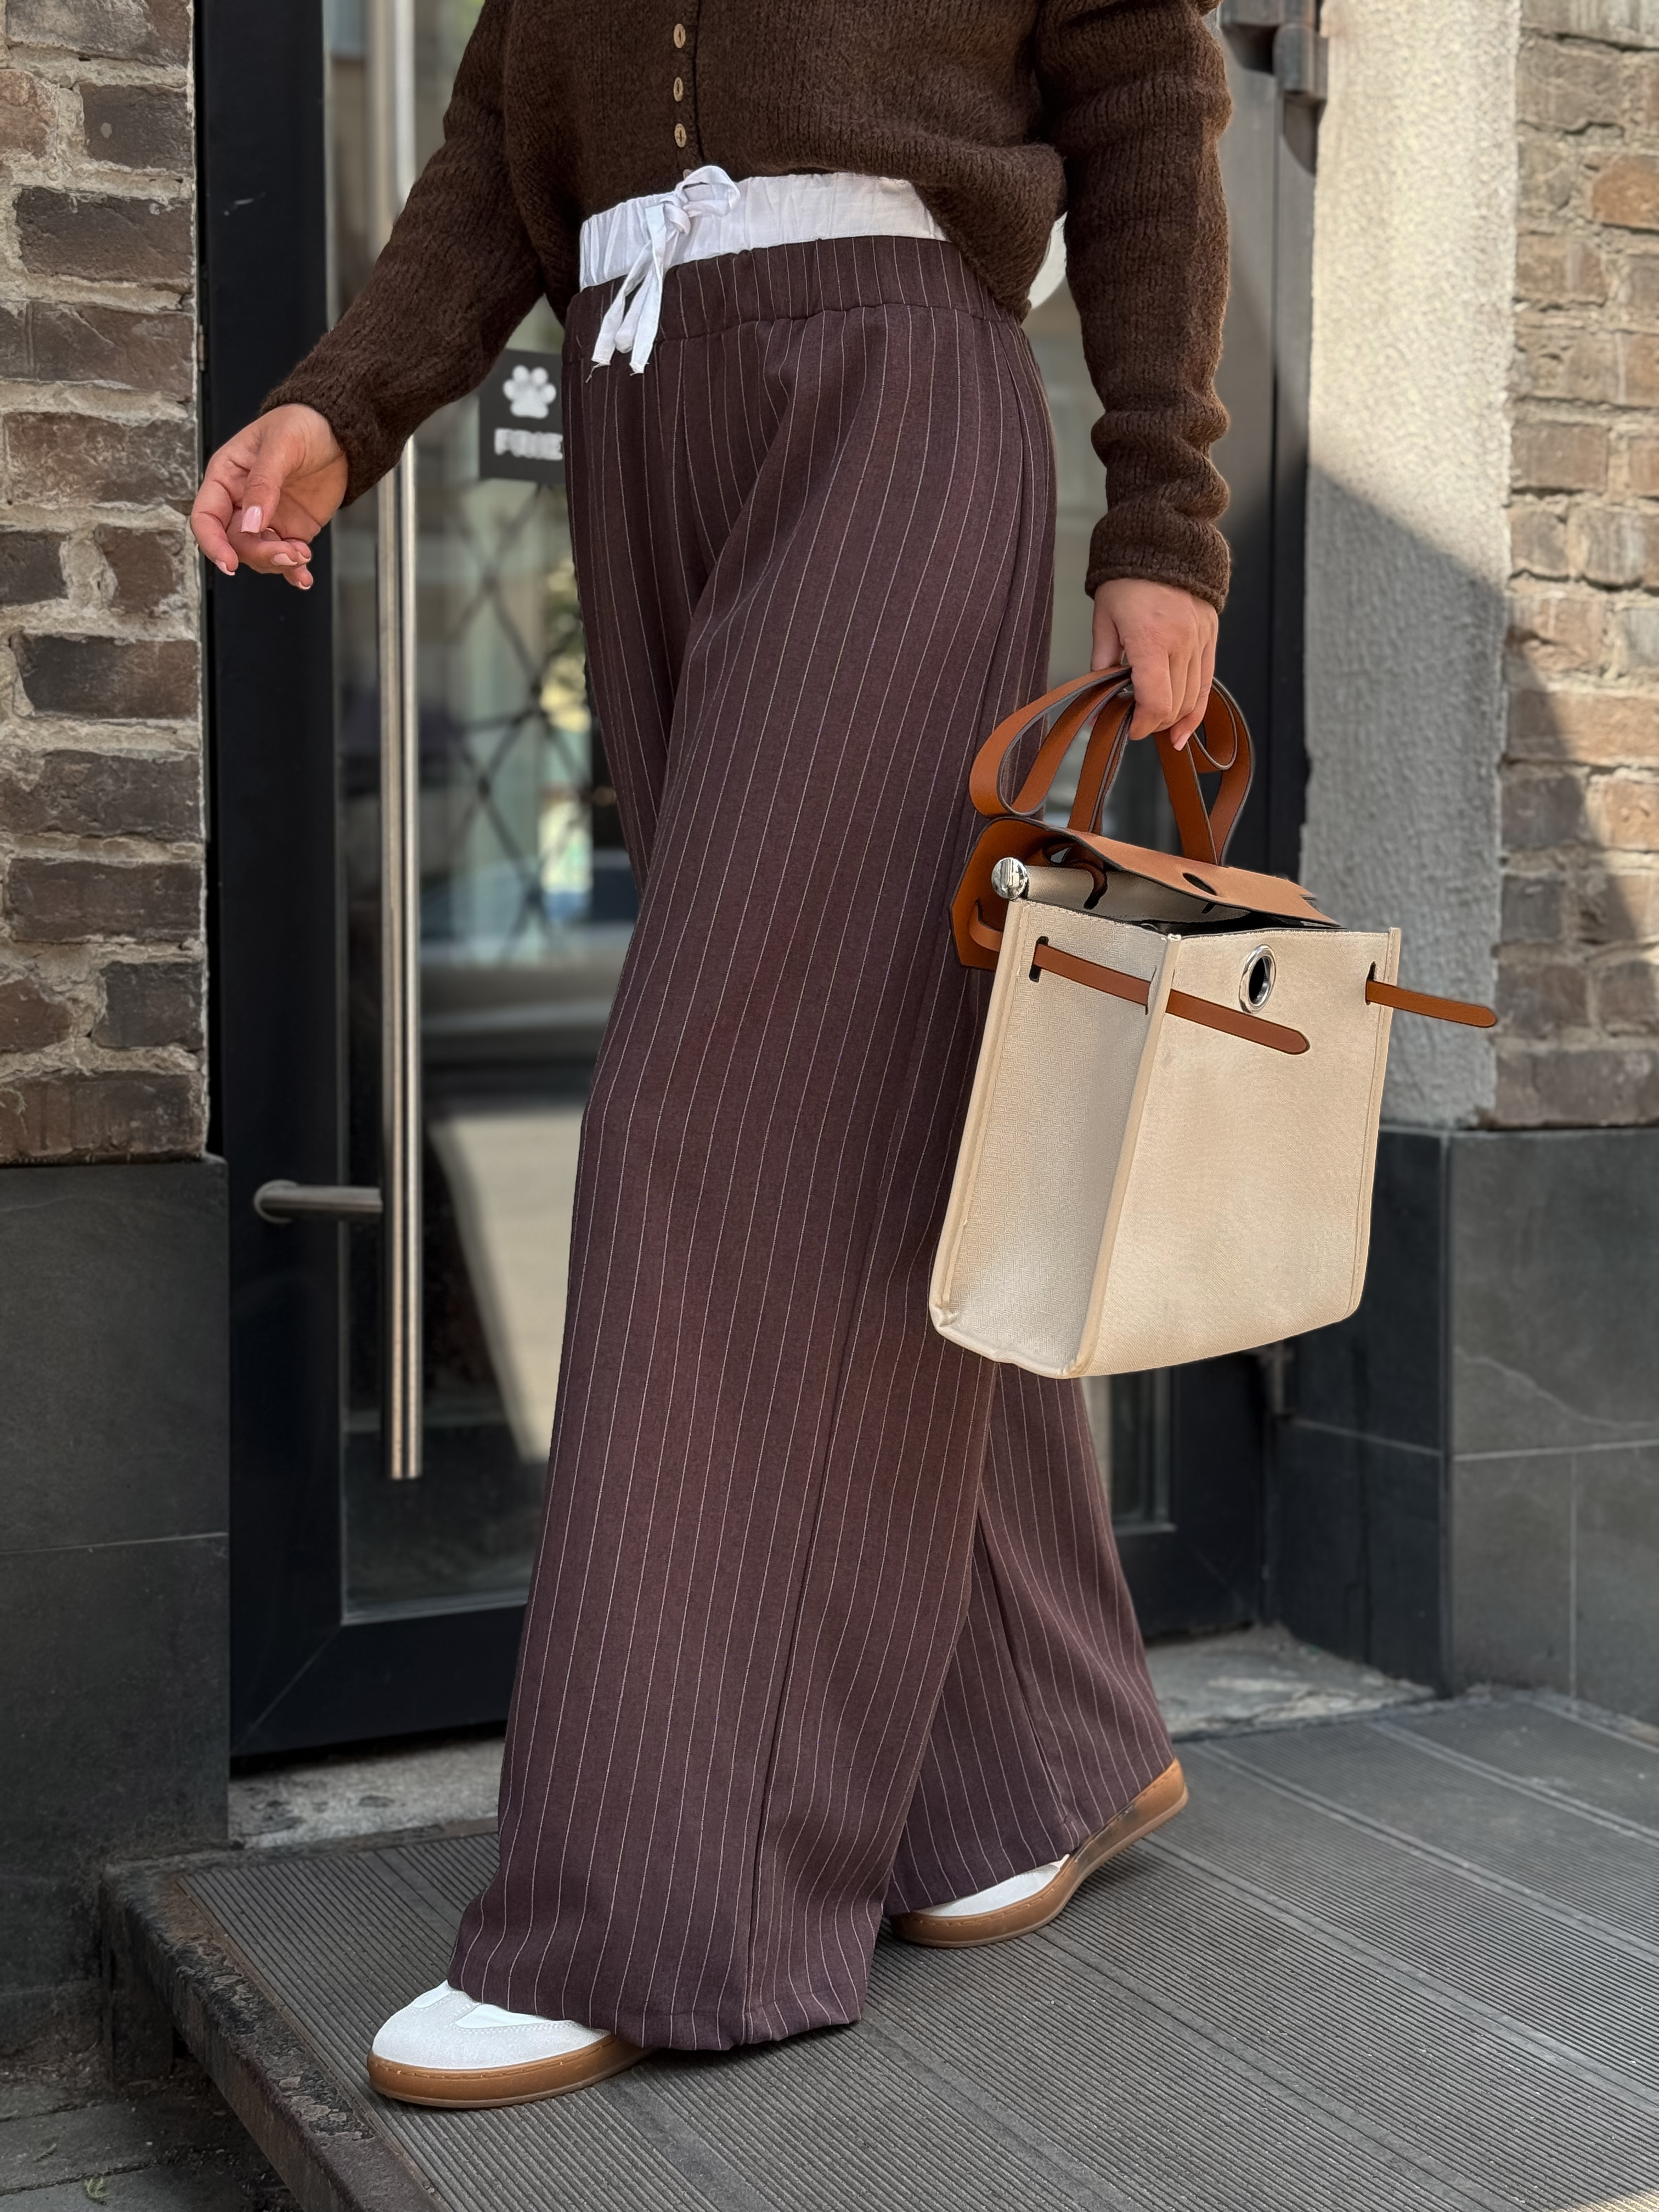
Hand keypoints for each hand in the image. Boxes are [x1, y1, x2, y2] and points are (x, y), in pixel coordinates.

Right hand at [189, 404, 348, 591]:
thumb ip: (263, 483)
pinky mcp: (291, 529)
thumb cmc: (301, 424)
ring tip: (302, 554)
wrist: (339, 432)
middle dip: (259, 554)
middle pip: (235, 542)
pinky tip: (303, 577)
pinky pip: (285, 557)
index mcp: (226, 476)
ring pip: (259, 554)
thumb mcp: (280, 445)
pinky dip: (293, 571)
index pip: (206, 517)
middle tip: (287, 553)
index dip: (212, 543)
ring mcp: (267, 518)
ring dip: (279, 562)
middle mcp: (241, 501)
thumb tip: (251, 522)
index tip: (229, 562)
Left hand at [1090, 578, 1218, 749]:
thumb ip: (1103, 663)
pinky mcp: (1210, 636)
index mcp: (1151, 639)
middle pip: (1174, 705)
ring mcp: (1200, 639)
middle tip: (1135, 723)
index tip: (1129, 729)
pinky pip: (1207, 681)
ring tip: (1156, 723)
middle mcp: (1181, 642)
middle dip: (1153, 722)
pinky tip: (1184, 726)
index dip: (1142, 724)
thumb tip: (1096, 699)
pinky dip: (1196, 707)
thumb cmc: (1128, 579)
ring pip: (1192, 697)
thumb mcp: (1104, 620)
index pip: (1155, 701)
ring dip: (1173, 717)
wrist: (1162, 541)